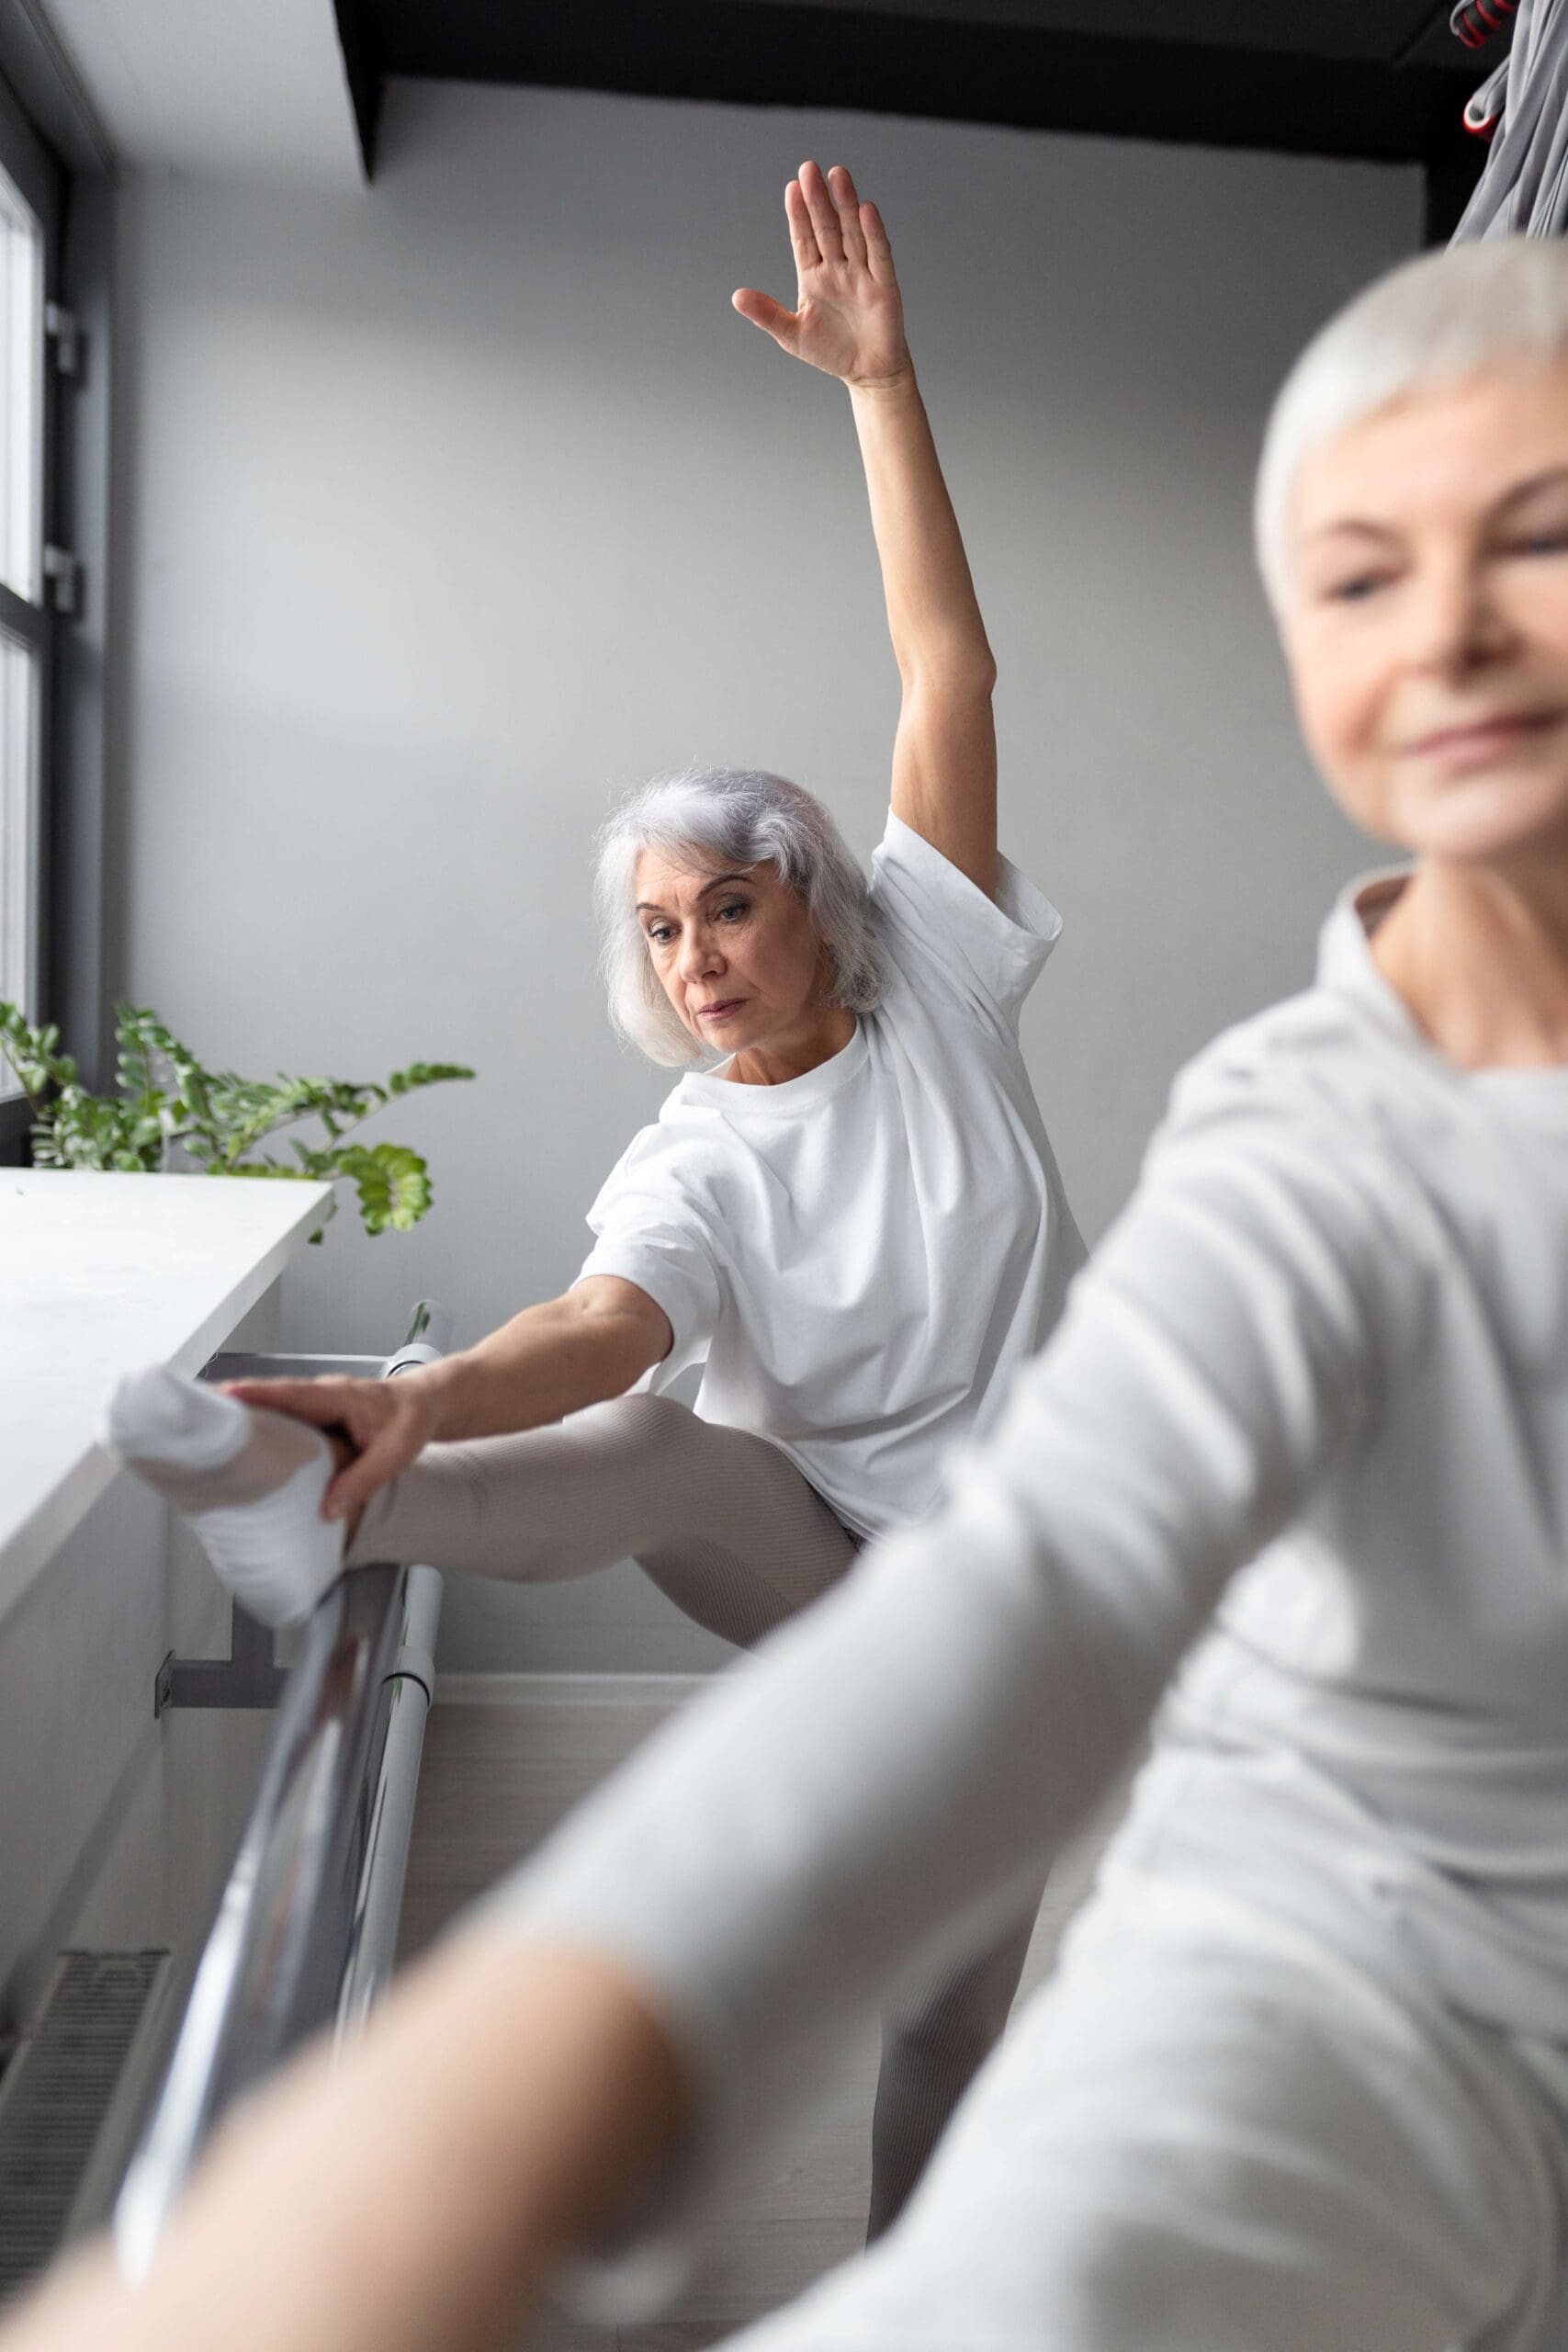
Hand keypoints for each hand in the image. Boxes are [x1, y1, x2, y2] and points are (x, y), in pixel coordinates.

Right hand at [220, 1373, 439, 1520]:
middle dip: (230, 1405)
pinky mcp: (316, 1417)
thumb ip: (362, 1480)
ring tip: (204, 1436)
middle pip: (268, 1397)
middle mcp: (320, 1395)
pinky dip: (261, 1428)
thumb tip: (326, 1510)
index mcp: (336, 1395)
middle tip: (192, 1418)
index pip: (288, 1393)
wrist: (429, 1403)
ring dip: (241, 1418)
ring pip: (272, 1408)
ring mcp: (316, 1404)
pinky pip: (284, 1419)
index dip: (253, 1395)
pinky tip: (243, 1449)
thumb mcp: (397, 1453)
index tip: (219, 1398)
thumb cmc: (414, 1419)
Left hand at [733, 160, 908, 388]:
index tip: (791, 188)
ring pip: (852, 233)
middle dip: (818, 200)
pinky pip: (878, 254)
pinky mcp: (884, 285)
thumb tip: (736, 296)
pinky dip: (873, 233)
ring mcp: (861, 274)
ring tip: (838, 175)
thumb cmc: (830, 352)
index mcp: (813, 276)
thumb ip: (766, 314)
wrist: (868, 374)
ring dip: (845, 205)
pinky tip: (865, 210)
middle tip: (809, 168)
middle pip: (827, 228)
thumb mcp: (791, 335)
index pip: (804, 239)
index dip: (798, 214)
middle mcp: (838, 268)